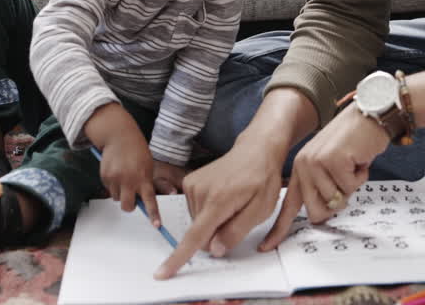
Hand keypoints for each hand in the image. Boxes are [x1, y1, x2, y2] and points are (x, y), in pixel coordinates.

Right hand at [99, 128, 161, 226]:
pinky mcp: (105, 177)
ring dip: (121, 193)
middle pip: (128, 207)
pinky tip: (116, 172)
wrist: (120, 136)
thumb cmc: (137, 152)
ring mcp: (115, 179)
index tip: (157, 225)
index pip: (150, 200)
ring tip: (124, 177)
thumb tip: (142, 202)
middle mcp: (129, 180)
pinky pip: (109, 190)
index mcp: (144, 178)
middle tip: (132, 197)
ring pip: (117, 198)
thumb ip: (145, 183)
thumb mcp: (147, 166)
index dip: (153, 214)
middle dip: (130, 206)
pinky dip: (113, 185)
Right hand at [153, 133, 283, 277]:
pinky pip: (196, 212)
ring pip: (198, 224)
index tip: (162, 273)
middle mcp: (199, 192)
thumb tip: (214, 249)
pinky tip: (223, 196)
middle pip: (200, 234)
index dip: (179, 258)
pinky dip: (209, 211)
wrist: (255, 150)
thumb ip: (236, 231)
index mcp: (218, 200)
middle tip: (238, 213)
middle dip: (218, 233)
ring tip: (232, 201)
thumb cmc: (261, 179)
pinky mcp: (189, 183)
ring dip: (214, 221)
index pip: (195, 236)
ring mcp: (191, 185)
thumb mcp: (261, 209)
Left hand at [260, 104, 388, 249]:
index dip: (278, 229)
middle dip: (336, 204)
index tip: (266, 247)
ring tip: (352, 165)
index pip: (287, 205)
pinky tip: (358, 159)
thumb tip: (320, 214)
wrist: (369, 114)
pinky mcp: (333, 161)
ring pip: (336, 201)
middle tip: (345, 181)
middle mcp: (304, 166)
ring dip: (351, 187)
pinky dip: (361, 176)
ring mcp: (316, 163)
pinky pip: (351, 188)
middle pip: (316, 212)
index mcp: (300, 169)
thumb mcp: (330, 164)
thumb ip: (321, 187)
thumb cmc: (353, 141)